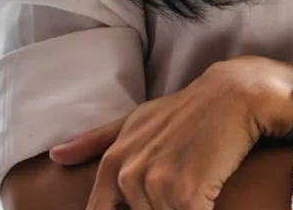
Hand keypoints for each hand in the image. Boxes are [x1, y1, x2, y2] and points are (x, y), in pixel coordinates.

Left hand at [49, 56, 292, 209]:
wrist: (237, 94)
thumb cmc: (189, 109)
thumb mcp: (138, 119)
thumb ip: (96, 140)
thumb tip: (55, 155)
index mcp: (114, 162)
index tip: (159, 194)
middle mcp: (128, 174)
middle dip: (165, 206)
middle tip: (184, 180)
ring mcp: (155, 184)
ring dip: (185, 207)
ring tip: (201, 180)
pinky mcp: (185, 194)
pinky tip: (211, 192)